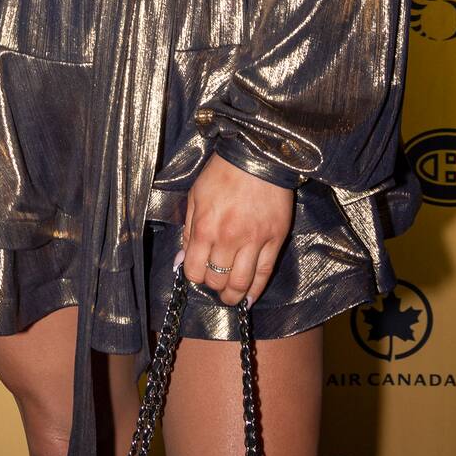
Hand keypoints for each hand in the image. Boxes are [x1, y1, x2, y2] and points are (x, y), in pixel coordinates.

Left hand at [181, 152, 292, 308]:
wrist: (256, 157)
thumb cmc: (221, 174)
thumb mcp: (195, 196)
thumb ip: (188, 231)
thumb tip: (181, 261)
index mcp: (205, 227)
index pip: (194, 269)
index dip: (193, 276)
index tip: (197, 273)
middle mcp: (228, 239)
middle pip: (217, 279)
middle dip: (213, 286)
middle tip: (214, 284)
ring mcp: (254, 241)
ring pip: (241, 282)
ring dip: (233, 296)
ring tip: (230, 298)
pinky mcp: (275, 240)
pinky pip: (265, 273)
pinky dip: (256, 290)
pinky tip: (249, 298)